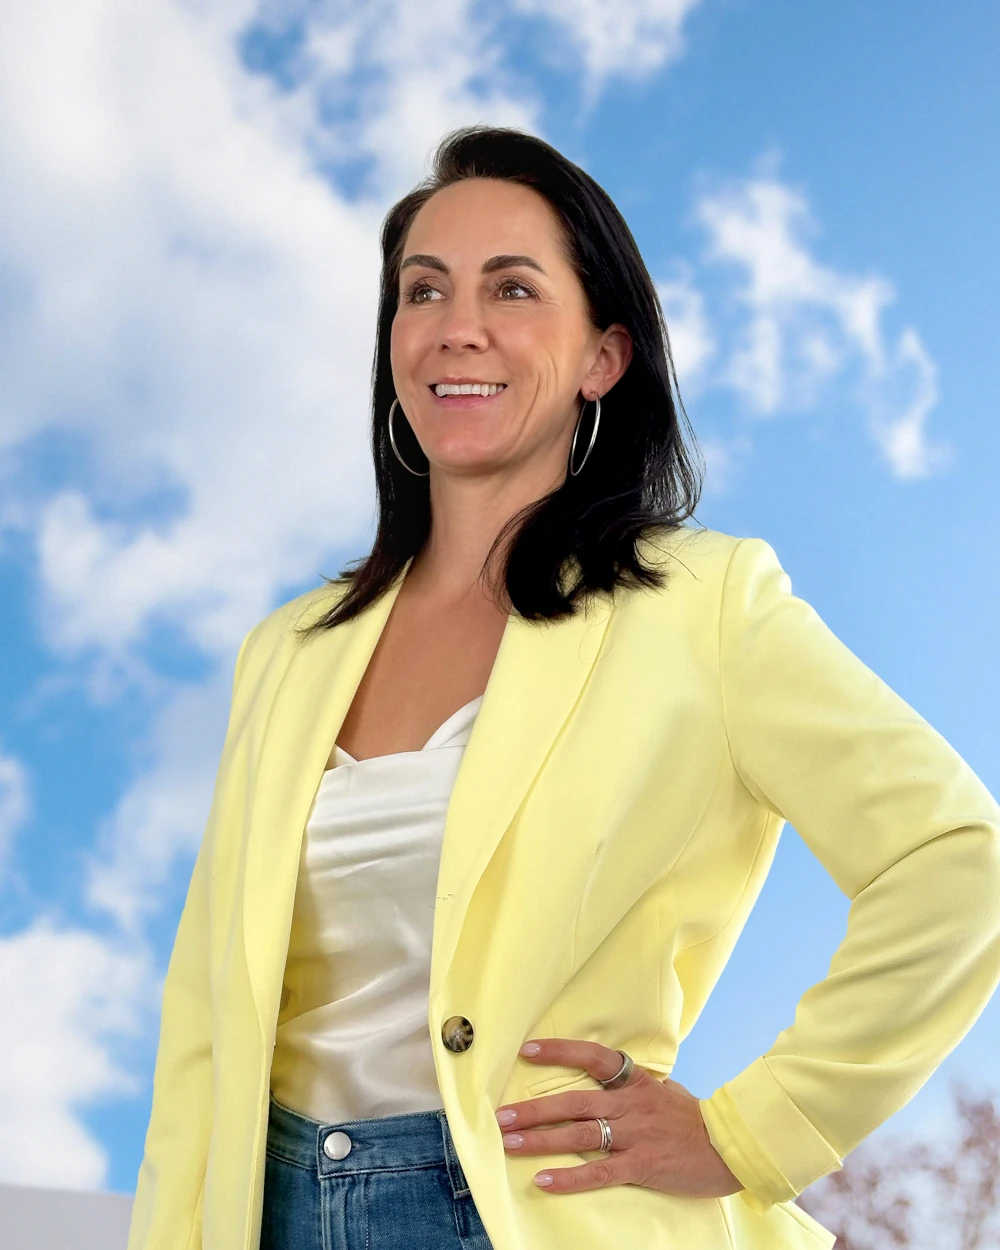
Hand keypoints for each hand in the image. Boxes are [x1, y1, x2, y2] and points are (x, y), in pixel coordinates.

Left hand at [495, 1037, 743, 1198]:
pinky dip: (570, 1178)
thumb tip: (604, 1077)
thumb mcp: (663, 1089)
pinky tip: (544, 1180)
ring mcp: (636, 1135)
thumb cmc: (692, 1119)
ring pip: (580, 1136)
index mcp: (636, 1082)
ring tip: (510, 1144)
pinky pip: (599, 1172)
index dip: (560, 1051)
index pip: (594, 1058)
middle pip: (574, 1103)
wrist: (729, 1147)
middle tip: (501, 1115)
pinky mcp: (642, 1165)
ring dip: (542, 1140)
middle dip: (534, 1109)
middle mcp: (631, 1105)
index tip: (527, 1050)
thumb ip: (632, 1085)